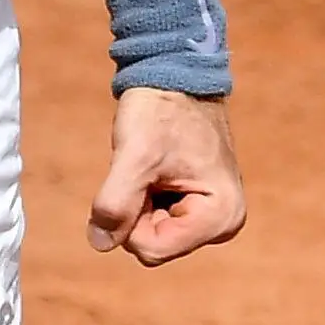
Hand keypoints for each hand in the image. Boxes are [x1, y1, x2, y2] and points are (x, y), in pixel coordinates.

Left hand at [85, 88, 246, 266]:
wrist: (174, 75)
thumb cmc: (160, 110)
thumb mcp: (135, 155)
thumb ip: (116, 202)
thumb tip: (100, 243)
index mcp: (221, 216)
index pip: (152, 249)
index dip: (130, 218)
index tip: (142, 175)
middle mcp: (224, 224)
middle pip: (153, 244)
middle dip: (138, 210)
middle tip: (148, 168)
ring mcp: (213, 217)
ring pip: (150, 233)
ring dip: (140, 202)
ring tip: (154, 165)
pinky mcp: (199, 207)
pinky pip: (156, 219)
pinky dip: (146, 196)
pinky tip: (157, 169)